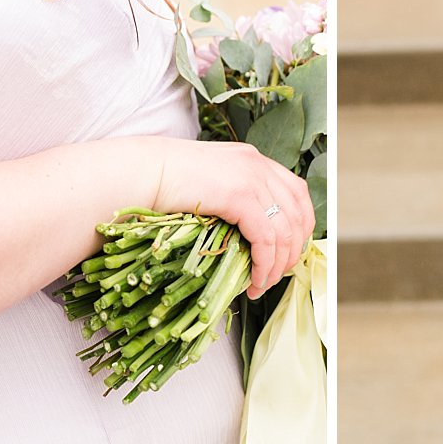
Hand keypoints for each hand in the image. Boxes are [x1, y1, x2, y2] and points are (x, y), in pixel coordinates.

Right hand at [154, 139, 313, 298]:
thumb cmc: (163, 182)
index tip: (289, 251)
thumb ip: (232, 198)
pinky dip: (265, 264)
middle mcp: (257, 164)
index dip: (300, 226)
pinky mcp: (239, 195)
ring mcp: (251, 178)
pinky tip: (254, 279)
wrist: (142, 173)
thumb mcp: (209, 184)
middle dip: (293, 249)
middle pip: (299, 212)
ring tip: (263, 284)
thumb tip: (244, 233)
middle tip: (278, 274)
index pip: (297, 192)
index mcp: (252, 159)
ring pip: (285, 230)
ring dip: (278, 264)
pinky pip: (266, 238)